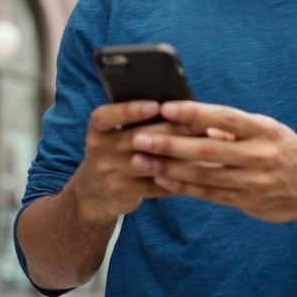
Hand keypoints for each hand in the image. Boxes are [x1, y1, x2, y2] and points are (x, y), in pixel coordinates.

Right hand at [67, 100, 187, 222]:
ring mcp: (107, 172)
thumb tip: (176, 105)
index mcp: (97, 128)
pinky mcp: (120, 192)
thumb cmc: (116, 150)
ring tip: (202, 148)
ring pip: (148, 162)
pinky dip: (175, 178)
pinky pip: (153, 185)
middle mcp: (97, 148)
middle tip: (199, 124)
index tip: (156, 105)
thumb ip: (136, 120)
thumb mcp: (114, 133)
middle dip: (170, 130)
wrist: (94, 192)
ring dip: (177, 156)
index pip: (106, 116)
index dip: (130, 110)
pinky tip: (195, 171)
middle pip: (136, 138)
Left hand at [130, 101, 296, 223]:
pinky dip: (182, 186)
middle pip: (206, 148)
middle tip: (139, 137)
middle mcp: (260, 155)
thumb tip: (196, 118)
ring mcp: (254, 181)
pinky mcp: (248, 202)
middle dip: (169, 142)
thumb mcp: (270, 130)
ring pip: (203, 173)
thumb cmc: (286, 152)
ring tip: (141, 159)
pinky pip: (208, 193)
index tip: (165, 107)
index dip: (193, 112)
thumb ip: (235, 126)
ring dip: (168, 166)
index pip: (223, 117)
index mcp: (264, 129)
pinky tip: (162, 178)